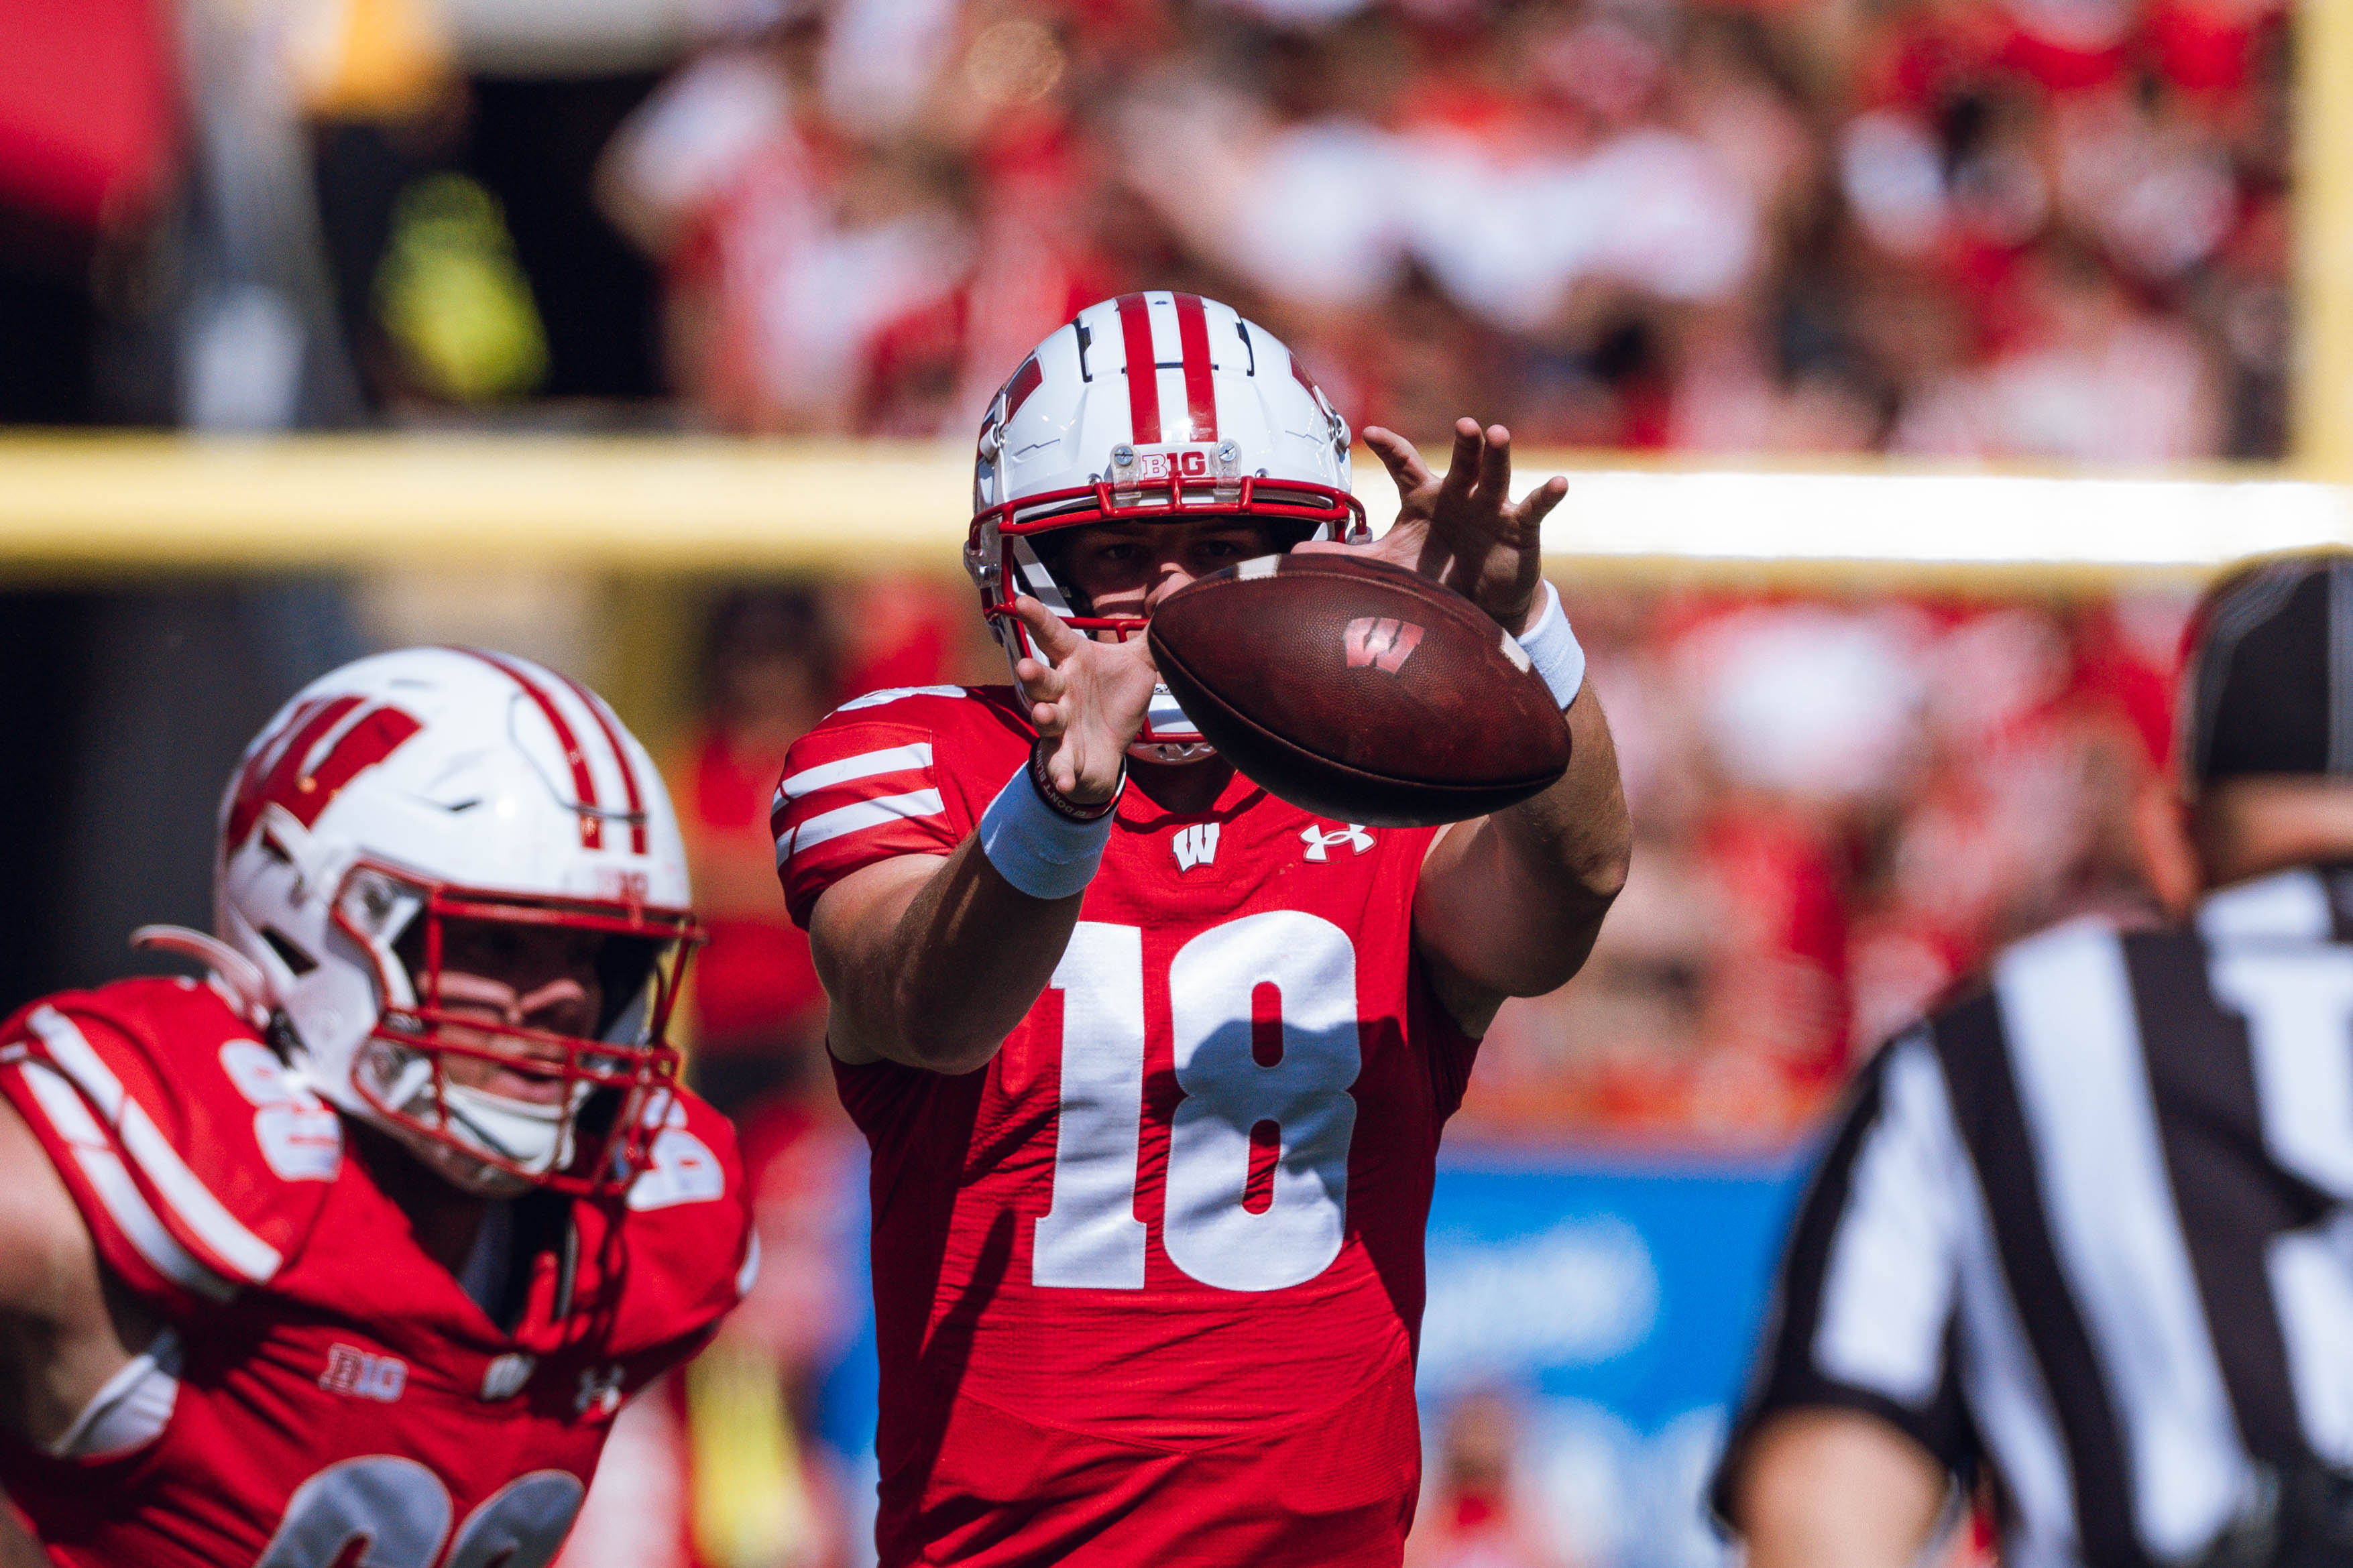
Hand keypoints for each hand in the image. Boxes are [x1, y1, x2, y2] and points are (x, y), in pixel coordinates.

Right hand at [1011, 597, 1159, 803]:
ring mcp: (1061, 725)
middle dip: (1033, 675)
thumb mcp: (1139, 664)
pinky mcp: (1065, 757)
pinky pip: (1061, 765)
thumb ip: (1153, 633)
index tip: (1019, 600)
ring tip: (1043, 715)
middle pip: (1043, 680)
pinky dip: (1062, 773)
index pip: (1052, 635)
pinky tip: (1065, 781)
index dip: (1036, 618)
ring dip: (1044, 718)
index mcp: (1075, 661)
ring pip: (1046, 719)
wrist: (1110, 751)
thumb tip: (1177, 591)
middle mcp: (1062, 691)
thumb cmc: (1115, 700)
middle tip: (1026, 666)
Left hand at [1307, 418, 1566, 634]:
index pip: (1406, 465)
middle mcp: (1461, 492)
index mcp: (1426, 496)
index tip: (1371, 434)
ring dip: (1498, 455)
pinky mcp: (1521, 526)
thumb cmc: (1435, 569)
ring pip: (1496, 474)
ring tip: (1498, 433)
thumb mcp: (1392, 564)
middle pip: (1461, 460)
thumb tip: (1296, 558)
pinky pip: (1535, 507)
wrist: (1479, 598)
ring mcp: (1493, 506)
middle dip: (1464, 443)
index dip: (1391, 449)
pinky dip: (1547, 495)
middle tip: (1463, 424)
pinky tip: (1560, 482)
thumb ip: (1350, 558)